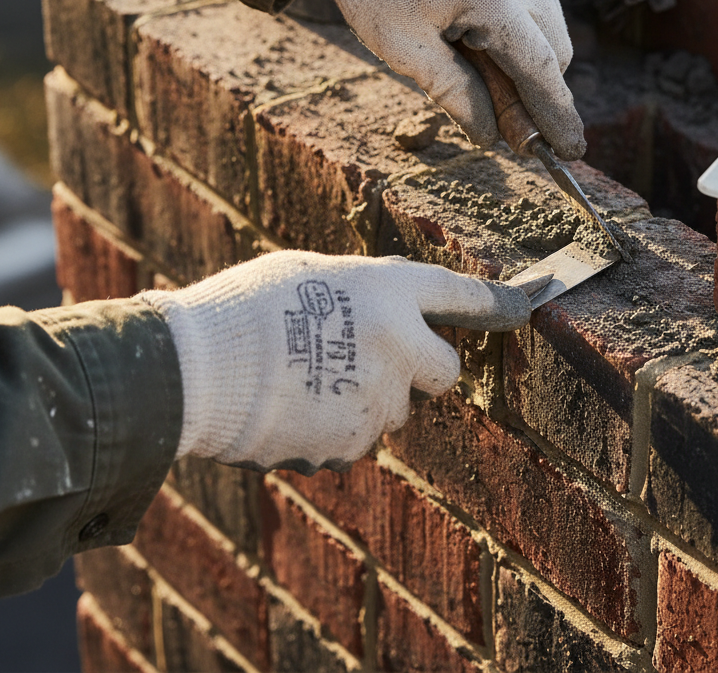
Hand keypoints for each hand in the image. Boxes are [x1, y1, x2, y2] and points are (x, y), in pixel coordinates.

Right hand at [140, 251, 529, 471]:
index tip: (524, 309)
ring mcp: (378, 401)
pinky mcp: (352, 444)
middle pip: (444, 369)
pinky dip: (336, 427)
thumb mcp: (311, 272)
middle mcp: (398, 345)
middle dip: (421, 365)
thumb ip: (365, 292)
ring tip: (307, 378)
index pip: (461, 294)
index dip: (496, 304)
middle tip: (374, 354)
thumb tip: (391, 310)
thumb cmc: (244, 307)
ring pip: (396, 407)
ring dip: (370, 397)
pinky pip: (358, 438)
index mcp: (388, 291)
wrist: (192, 372)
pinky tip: (294, 407)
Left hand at [313, 0, 585, 159]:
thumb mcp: (406, 53)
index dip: (556, 115)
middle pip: (555, 51)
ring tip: (477, 67)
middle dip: (538, 91)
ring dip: (529, 60)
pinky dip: (520, 31)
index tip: (570, 152)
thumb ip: (457, 96)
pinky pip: (536, 1)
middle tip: (504, 123)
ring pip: (551, 27)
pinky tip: (480, 38)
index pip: (540, 68)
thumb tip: (493, 137)